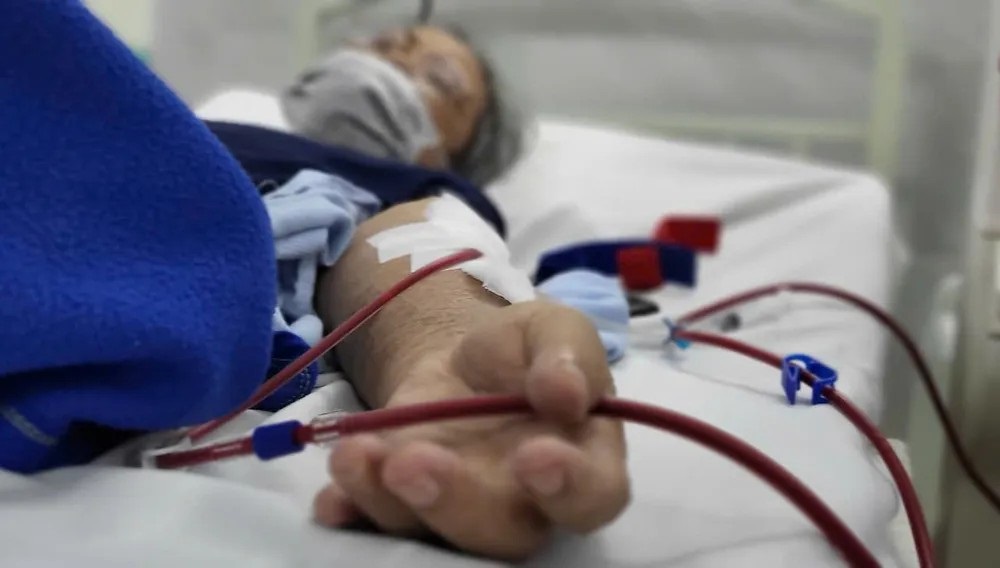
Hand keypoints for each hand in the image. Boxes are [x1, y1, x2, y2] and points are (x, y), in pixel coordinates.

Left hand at [312, 301, 629, 559]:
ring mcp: (461, 511)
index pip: (593, 495)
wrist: (463, 356)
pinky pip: (378, 525)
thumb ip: (570, 355)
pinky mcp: (406, 507)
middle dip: (456, 501)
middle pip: (504, 531)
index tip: (533, 457)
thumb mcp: (553, 329)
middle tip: (413, 461)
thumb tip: (566, 392)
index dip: (569, 488)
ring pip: (435, 536)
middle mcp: (527, 504)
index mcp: (583, 461)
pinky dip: (353, 512)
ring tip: (356, 455)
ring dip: (390, 503)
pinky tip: (332, 496)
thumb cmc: (524, 351)